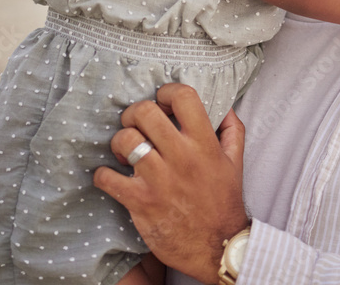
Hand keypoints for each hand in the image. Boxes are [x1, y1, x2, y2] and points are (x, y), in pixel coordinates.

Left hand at [93, 84, 248, 283]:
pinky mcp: (140, 202)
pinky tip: (112, 177)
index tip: (162, 100)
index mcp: (204, 144)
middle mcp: (181, 158)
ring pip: (125, 140)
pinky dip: (103, 175)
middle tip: (136, 124)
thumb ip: (232, 130)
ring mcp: (159, 180)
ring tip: (124, 152)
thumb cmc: (224, 202)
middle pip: (145, 112)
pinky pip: (107, 178)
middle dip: (134, 113)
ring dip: (118, 142)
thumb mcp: (235, 162)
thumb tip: (225, 106)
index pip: (184, 97)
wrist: (218, 246)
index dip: (167, 91)